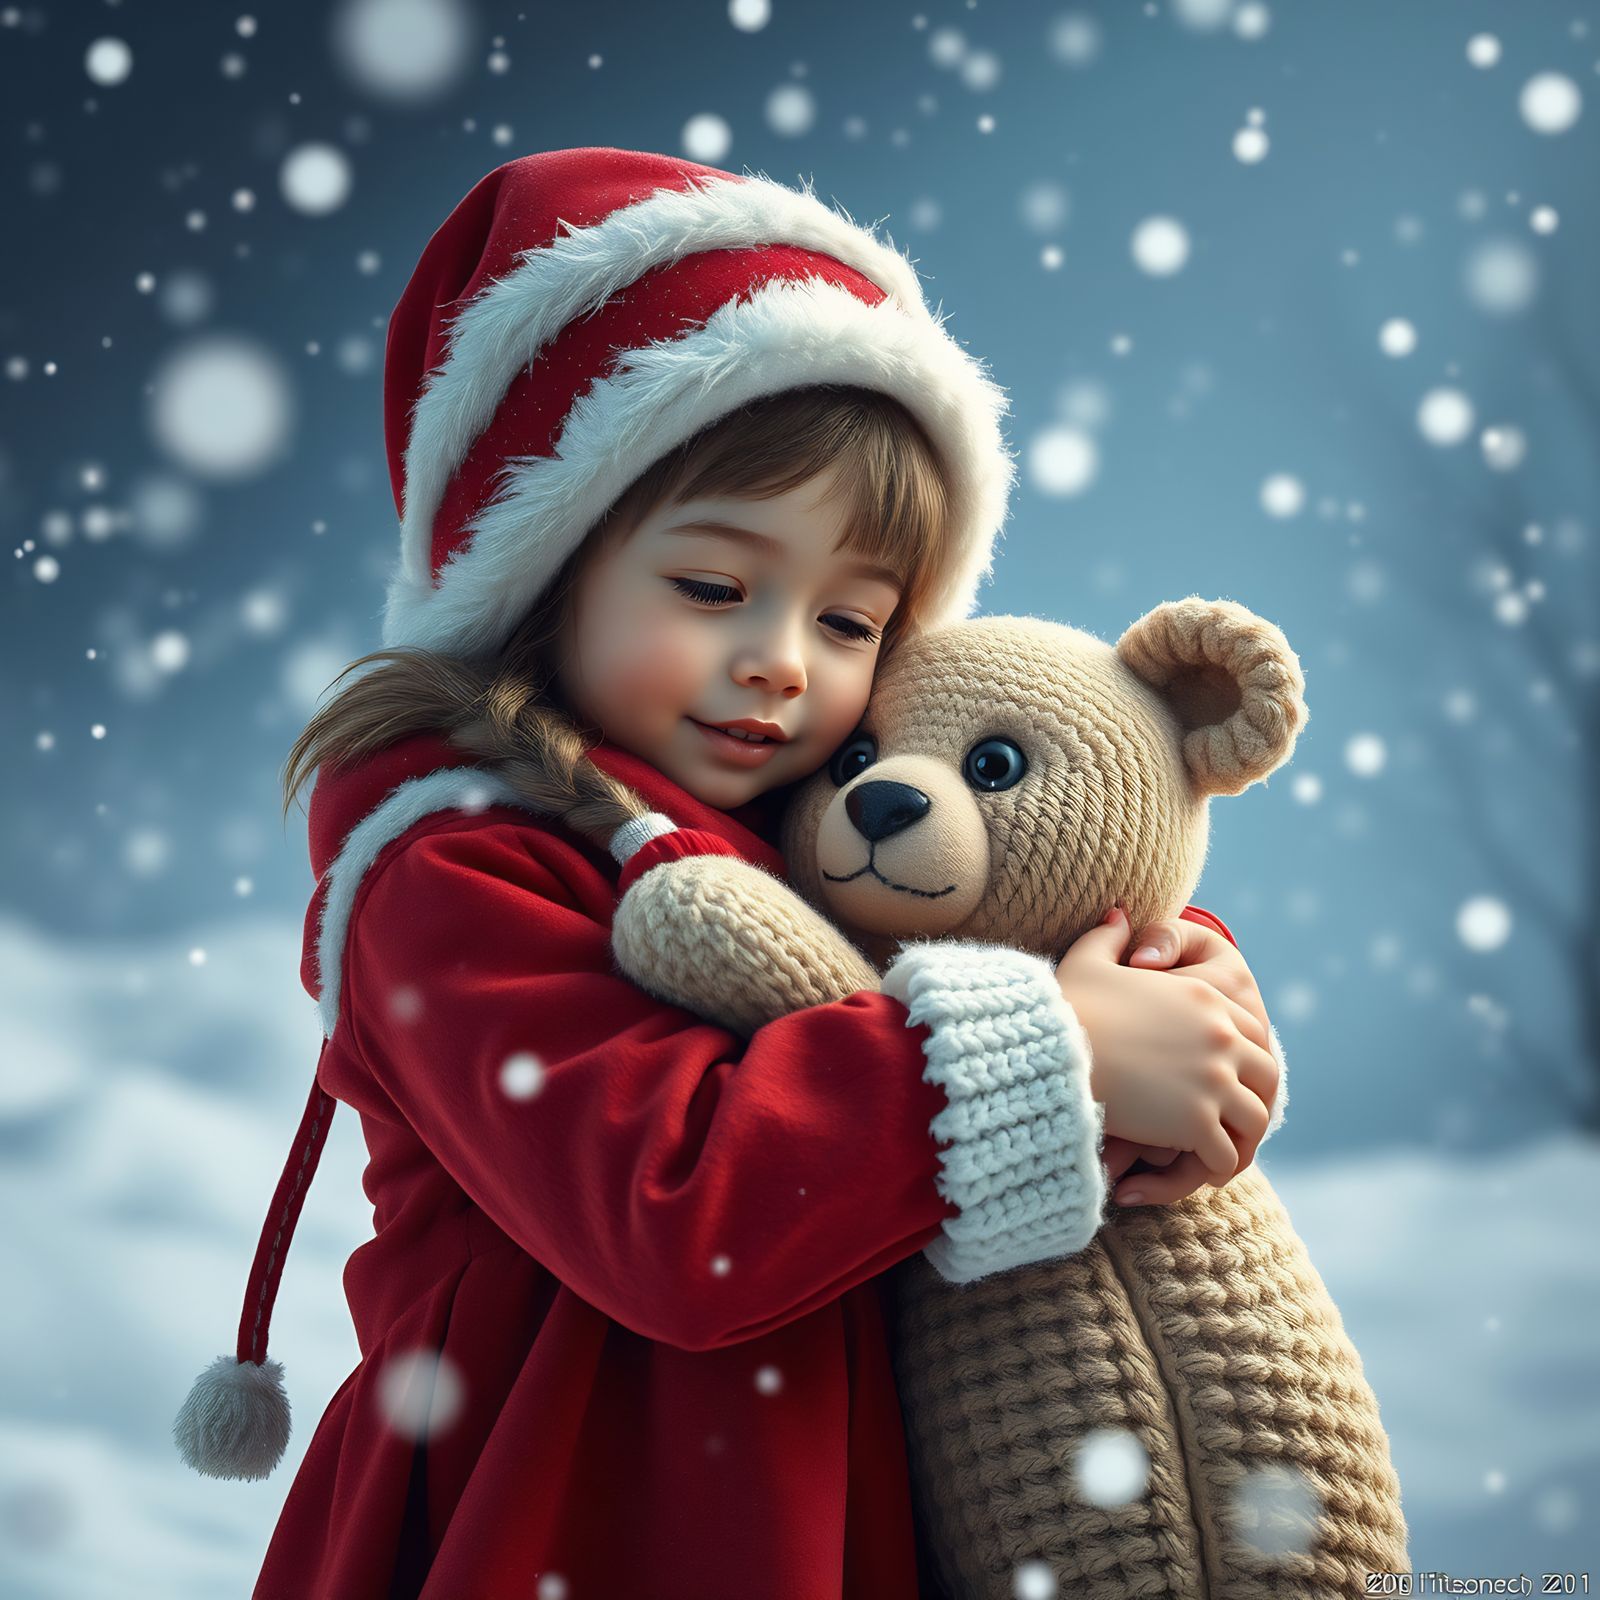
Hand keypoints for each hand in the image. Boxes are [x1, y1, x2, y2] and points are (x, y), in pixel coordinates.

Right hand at [1057, 907, 1275, 1195]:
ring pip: (1255, 1119)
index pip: (1251, 1030)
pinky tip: (1193, 1170)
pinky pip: (1226, 1154)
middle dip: (1253, 1099)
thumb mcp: (1087, 961)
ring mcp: (1213, 1080)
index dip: (1243, 1057)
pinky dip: (1214, 1167)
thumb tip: (1119, 913)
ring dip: (1240, 1138)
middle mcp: (1220, 1037)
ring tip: (1216, 1152)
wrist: (1052, 1051)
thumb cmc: (1065, 1007)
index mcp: (1203, 998)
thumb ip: (1109, 936)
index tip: (1225, 1078)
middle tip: (1230, 1120)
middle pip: (1267, 1075)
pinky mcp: (1197, 1121)